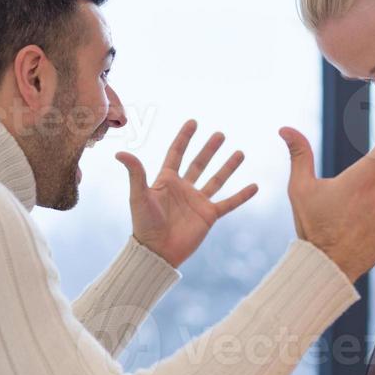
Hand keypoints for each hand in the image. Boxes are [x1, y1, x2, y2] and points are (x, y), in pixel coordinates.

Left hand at [116, 120, 257, 267]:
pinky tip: (254, 186)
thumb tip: (120, 153)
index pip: (176, 153)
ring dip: (228, 167)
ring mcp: (197, 201)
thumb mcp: (139, 196)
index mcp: (166, 180)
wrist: (157, 252)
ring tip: (239, 152)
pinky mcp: (208, 216)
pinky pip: (228, 203)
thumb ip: (135, 173)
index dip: (184, 138)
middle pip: (199, 163)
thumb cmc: (144, 224)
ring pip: (216, 179)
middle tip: (220, 134)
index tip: (193, 122)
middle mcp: (183, 188)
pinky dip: (241, 195)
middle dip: (209, 149)